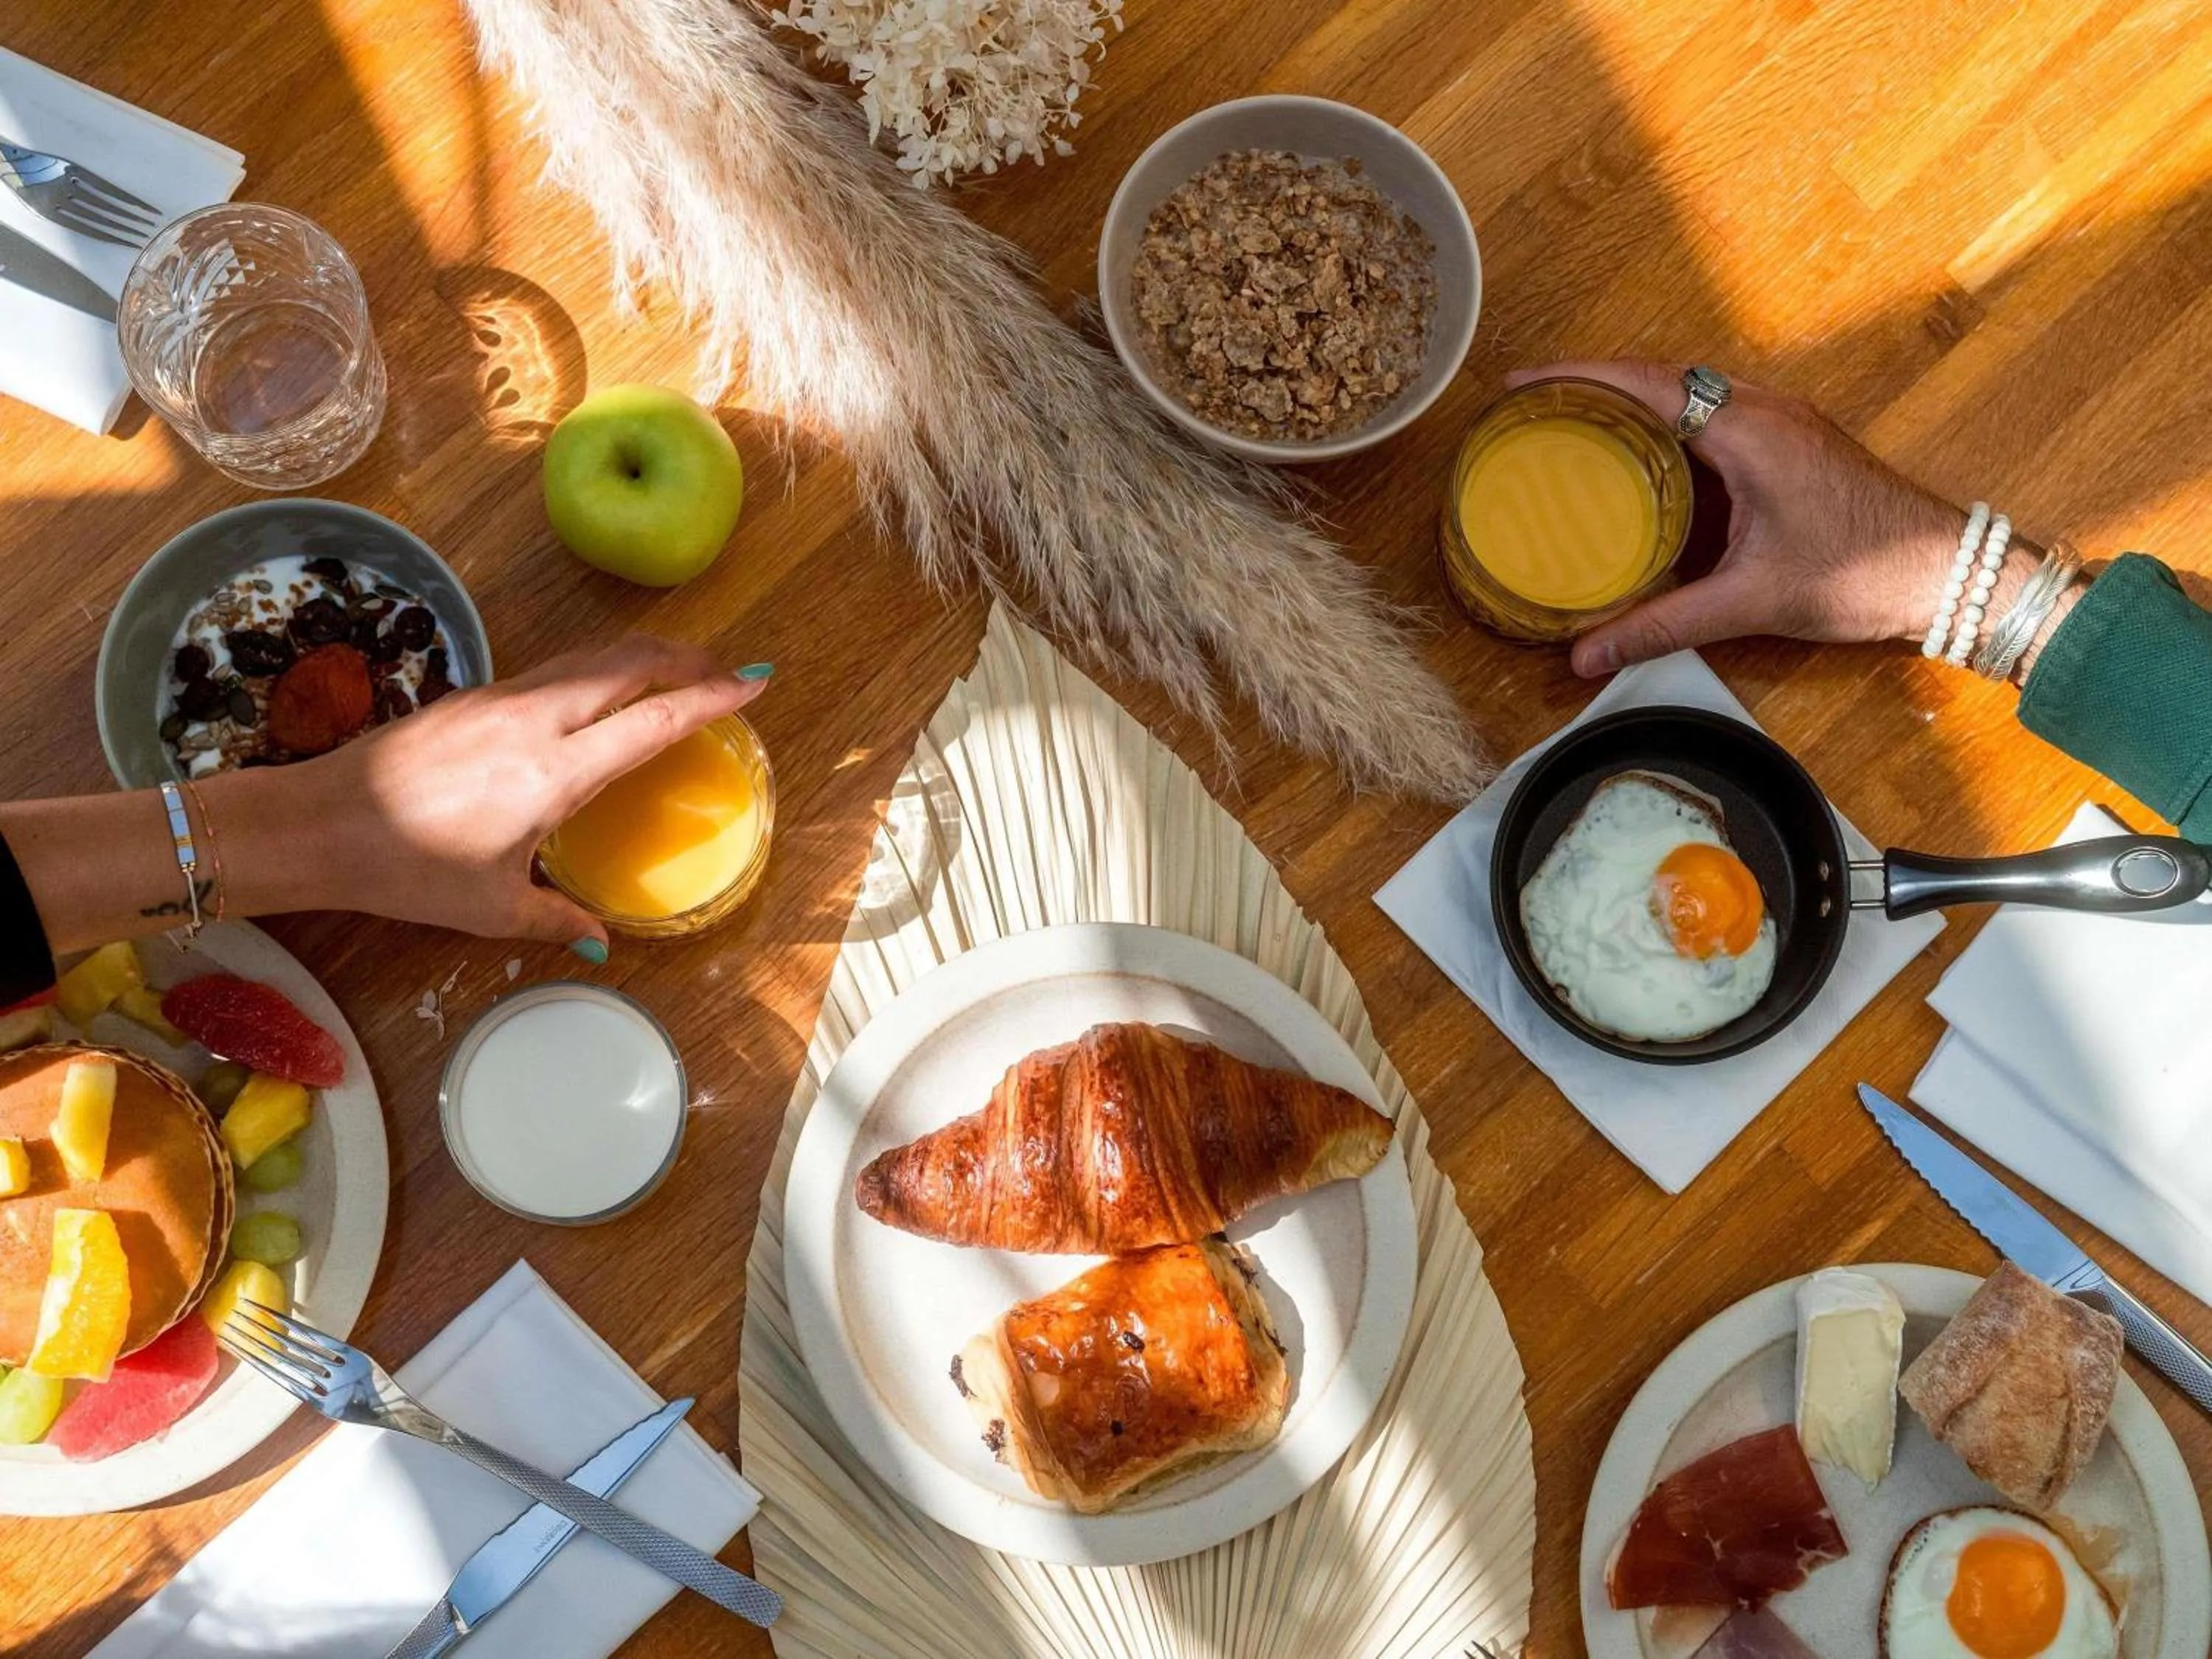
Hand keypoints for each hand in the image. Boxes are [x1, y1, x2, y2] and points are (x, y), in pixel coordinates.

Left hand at [214, 635, 766, 951]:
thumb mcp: (490, 907)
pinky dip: (597, 670)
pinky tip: (599, 696)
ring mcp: (499, 699)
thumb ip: (555, 916)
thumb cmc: (406, 872)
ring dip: (642, 656)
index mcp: (553, 772)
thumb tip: (601, 938)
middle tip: (725, 669)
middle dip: (685, 657)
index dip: (708, 697)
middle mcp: (533, 720)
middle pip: (627, 662)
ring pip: (588, 656)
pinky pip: (553, 670)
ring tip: (675, 671)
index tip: (752, 682)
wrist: (316, 824)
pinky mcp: (471, 697)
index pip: (651, 720)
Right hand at [1504, 362, 1973, 676]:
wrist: (1950, 574)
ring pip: (1692, 394)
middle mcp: (1766, 411)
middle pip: (1662, 377)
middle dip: (1595, 386)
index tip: (1522, 386)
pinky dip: (1669, 429)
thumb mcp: (1750, 602)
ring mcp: (1784, 423)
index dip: (1578, 379)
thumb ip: (1662, 625)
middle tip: (1537, 409)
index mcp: (1749, 431)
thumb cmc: (1863, 575)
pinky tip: (1642, 464)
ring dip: (1634, 404)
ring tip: (1577, 428)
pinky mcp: (1794, 444)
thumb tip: (1586, 655)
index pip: (1646, 383)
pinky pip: (1717, 416)